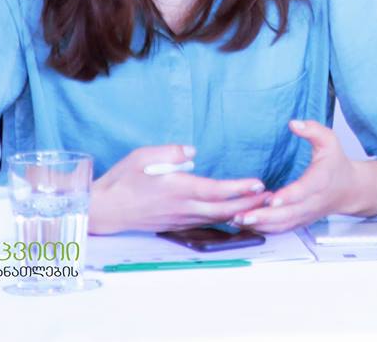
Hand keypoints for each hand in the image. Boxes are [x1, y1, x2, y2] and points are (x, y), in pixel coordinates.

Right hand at [88, 144, 268, 234]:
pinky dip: (222, 218)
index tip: (258, 183)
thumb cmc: (122, 180)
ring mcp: (179, 218)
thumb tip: (192, 152)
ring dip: (239, 212)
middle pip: (222, 209)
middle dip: (249, 204)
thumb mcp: (143, 156)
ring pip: (216, 218)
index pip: (215, 190)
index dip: (239, 188)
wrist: (104, 209)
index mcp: (177, 189)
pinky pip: (205, 222)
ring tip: (259, 204)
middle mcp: (182, 207)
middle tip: (271, 197)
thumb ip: (170, 152)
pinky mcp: (175, 224)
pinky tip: (233, 214)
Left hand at [232, 120, 376, 234]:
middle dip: (265, 216)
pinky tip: (246, 224)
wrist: (349, 189)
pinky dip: (263, 229)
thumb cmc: (336, 164)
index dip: (289, 196)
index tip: (272, 199)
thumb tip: (294, 123)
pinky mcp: (299, 221)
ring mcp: (306, 214)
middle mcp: (313, 201)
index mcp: (321, 180)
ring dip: (260, 225)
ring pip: (283, 224)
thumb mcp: (330, 141)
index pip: (305, 190)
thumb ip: (313, 130)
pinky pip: (281, 229)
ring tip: (238, 220)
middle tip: (243, 216)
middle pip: (289, 213)